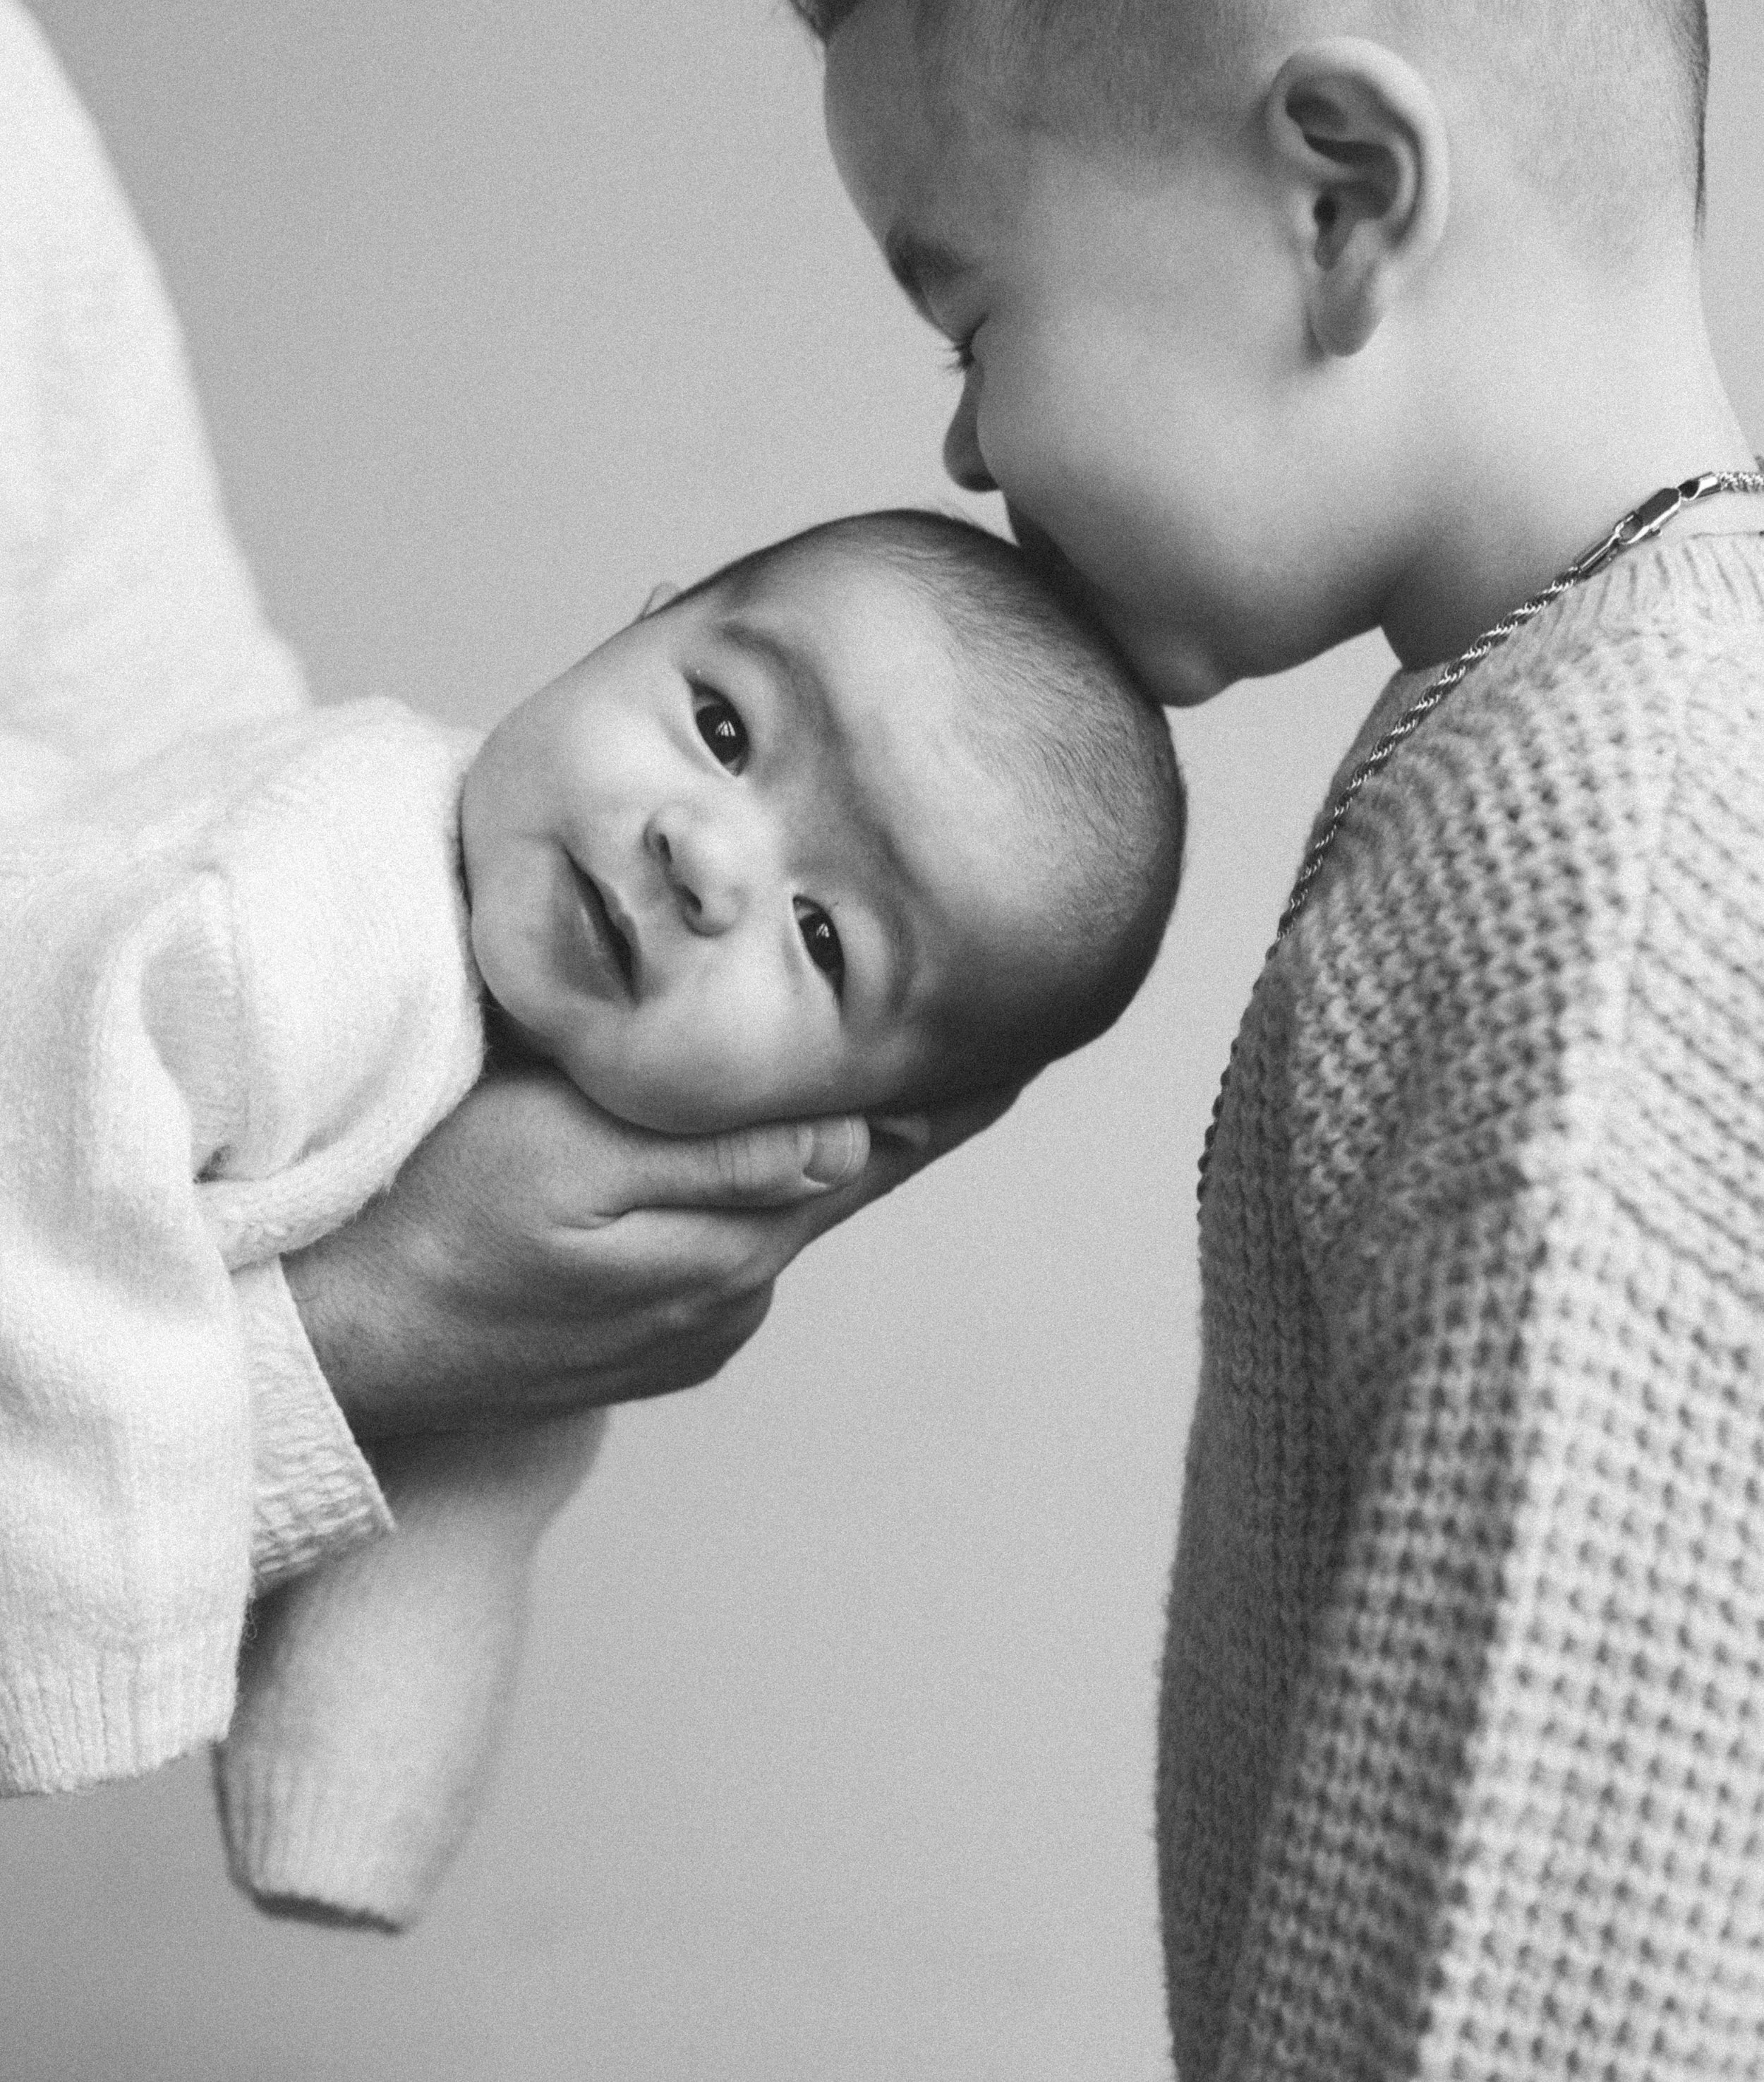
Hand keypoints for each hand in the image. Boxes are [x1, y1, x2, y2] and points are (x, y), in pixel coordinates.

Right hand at [283, 1059, 1011, 1436]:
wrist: (356, 1342)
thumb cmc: (444, 1223)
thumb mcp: (570, 1160)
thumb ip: (716, 1157)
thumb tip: (852, 1142)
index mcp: (735, 1243)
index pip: (876, 1155)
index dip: (947, 1099)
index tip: (1018, 1048)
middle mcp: (738, 1293)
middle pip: (837, 1178)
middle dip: (885, 1111)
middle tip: (953, 1041)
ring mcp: (697, 1322)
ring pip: (774, 1208)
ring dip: (796, 1150)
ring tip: (822, 1077)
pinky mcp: (654, 1333)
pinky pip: (720, 1244)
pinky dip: (733, 1194)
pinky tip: (705, 1159)